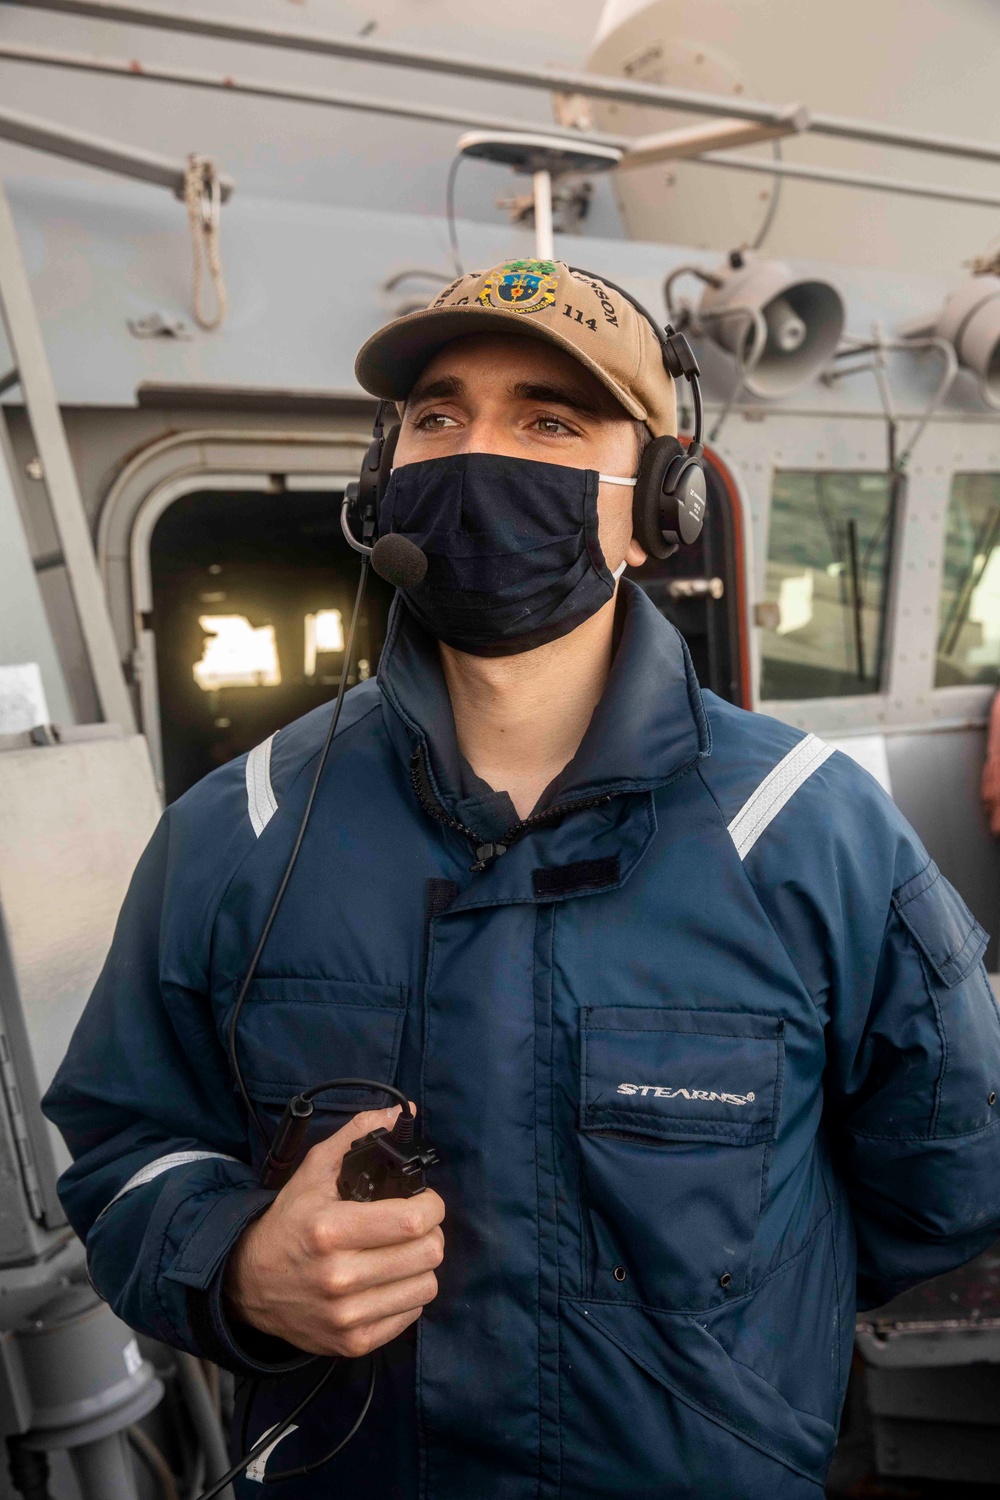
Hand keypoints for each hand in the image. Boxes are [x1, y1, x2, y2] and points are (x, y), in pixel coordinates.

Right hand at [224, 1106, 444, 1357]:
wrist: (249, 1282)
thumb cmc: (290, 1221)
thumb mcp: (315, 1170)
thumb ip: (358, 1134)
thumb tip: (403, 1112)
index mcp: (330, 1230)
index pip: (414, 1222)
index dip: (432, 1206)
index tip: (425, 1201)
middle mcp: (339, 1277)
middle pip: (428, 1254)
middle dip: (429, 1233)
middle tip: (413, 1226)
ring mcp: (346, 1316)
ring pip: (426, 1286)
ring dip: (420, 1265)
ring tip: (400, 1252)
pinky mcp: (352, 1343)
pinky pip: (411, 1315)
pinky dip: (406, 1294)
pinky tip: (387, 1280)